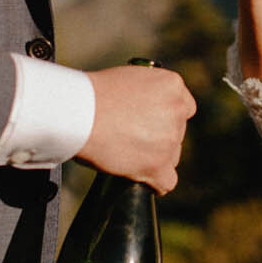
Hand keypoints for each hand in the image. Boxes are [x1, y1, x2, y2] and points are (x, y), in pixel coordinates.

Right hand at [80, 62, 192, 193]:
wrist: (79, 112)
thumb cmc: (92, 95)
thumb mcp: (128, 80)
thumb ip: (146, 95)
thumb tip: (145, 112)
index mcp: (171, 85)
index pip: (183, 107)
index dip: (165, 117)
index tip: (150, 122)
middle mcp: (176, 111)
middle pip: (176, 133)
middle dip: (157, 138)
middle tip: (130, 138)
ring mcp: (169, 139)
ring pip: (171, 157)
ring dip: (154, 158)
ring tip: (126, 154)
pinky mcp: (158, 165)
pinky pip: (167, 182)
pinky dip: (154, 182)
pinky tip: (141, 177)